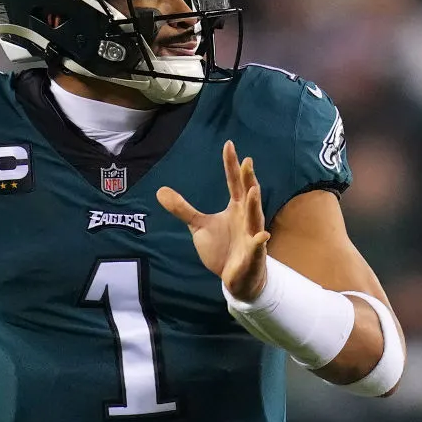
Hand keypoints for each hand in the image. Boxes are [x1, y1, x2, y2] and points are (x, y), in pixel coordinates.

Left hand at [157, 140, 269, 301]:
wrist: (237, 277)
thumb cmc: (222, 248)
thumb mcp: (199, 226)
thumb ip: (183, 209)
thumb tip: (160, 191)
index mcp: (236, 208)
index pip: (234, 182)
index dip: (231, 164)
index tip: (229, 144)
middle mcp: (247, 217)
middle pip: (249, 195)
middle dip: (249, 179)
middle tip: (247, 162)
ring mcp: (252, 235)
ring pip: (255, 218)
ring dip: (255, 205)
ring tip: (253, 190)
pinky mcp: (253, 254)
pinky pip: (257, 247)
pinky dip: (259, 242)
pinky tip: (261, 236)